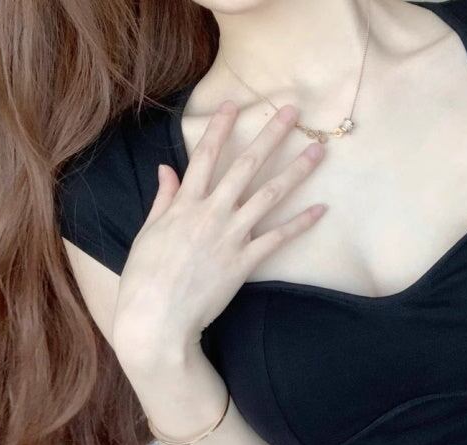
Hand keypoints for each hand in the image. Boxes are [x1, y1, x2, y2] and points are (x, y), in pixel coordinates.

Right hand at [112, 100, 326, 369]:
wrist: (157, 318)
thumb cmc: (146, 278)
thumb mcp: (148, 234)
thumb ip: (163, 199)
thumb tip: (166, 168)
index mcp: (184, 205)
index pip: (204, 156)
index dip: (221, 128)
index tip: (236, 104)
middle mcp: (210, 213)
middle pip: (245, 166)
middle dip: (270, 136)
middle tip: (292, 112)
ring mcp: (230, 237)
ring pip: (268, 196)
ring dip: (295, 171)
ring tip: (317, 152)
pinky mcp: (244, 263)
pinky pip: (277, 238)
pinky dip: (300, 224)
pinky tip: (320, 209)